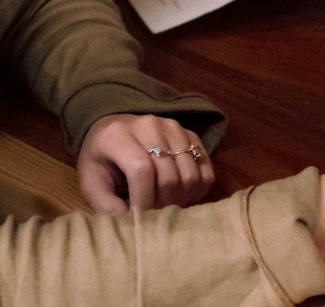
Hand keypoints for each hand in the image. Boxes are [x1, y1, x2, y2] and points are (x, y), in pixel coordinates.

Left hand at [77, 114, 214, 214]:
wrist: (114, 131)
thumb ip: (106, 205)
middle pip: (168, 174)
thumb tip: (132, 225)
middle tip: (153, 215)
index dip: (143, 200)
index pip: (141, 170)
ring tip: (167, 206)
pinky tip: (183, 196)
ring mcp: (174, 127)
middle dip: (162, 203)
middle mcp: (149, 125)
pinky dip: (198, 189)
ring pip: (190, 174)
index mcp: (117, 135)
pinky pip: (206, 168)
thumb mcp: (90, 182)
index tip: (139, 219)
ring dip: (181, 198)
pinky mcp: (191, 134)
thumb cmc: (101, 160)